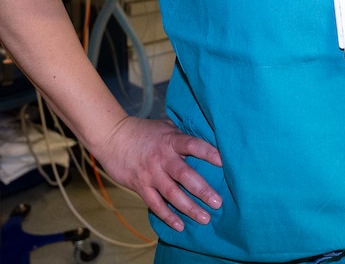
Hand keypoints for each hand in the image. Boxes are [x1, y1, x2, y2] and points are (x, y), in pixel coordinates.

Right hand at [92, 116, 222, 231]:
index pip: (193, 146)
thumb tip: (208, 138)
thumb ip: (183, 136)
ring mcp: (150, 174)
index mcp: (171, 140)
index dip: (208, 153)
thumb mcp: (166, 127)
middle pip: (185, 175)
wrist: (112, 137)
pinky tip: (180, 225)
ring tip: (205, 218)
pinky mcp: (140, 186)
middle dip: (202, 190)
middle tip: (218, 202)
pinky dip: (167, 216)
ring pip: (172, 194)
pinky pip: (155, 204)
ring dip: (189, 208)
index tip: (224, 162)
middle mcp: (162, 158)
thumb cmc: (145, 131)